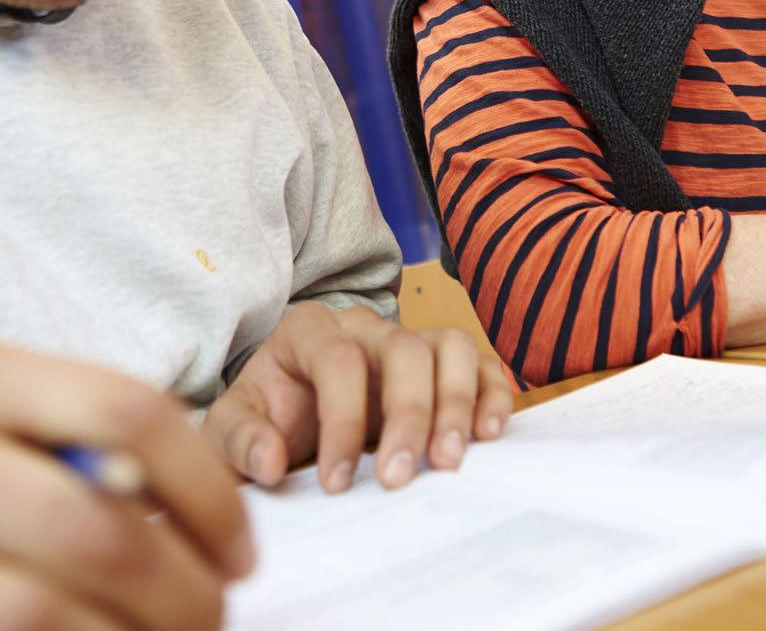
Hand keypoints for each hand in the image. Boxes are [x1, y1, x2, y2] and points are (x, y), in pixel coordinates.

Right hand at [0, 344, 253, 630]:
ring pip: (47, 610)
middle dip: (183, 592)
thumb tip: (206, 522)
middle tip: (215, 614)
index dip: (206, 490)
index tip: (243, 551)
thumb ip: (93, 439)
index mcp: (0, 379)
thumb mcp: (22, 406)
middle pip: (104, 536)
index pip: (132, 415)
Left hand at [202, 302, 512, 493]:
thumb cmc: (263, 418)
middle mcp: (364, 325)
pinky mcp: (439, 363)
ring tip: (449, 461)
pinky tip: (488, 434)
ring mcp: (407, 339)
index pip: (338, 360)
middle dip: (407, 416)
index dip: (341, 421)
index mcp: (308, 329)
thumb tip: (270, 461)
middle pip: (403, 349)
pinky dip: (490, 393)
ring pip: (450, 345)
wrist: (286, 416)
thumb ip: (239, 440)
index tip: (335, 485)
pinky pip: (478, 362)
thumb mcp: (229, 430)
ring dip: (456, 403)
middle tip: (398, 478)